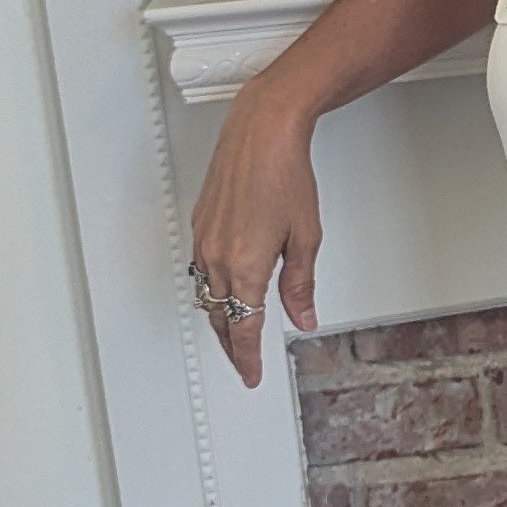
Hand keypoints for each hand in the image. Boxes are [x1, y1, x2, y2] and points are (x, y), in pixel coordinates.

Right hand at [186, 79, 322, 389]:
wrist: (262, 132)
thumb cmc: (285, 174)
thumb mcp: (306, 237)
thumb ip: (300, 284)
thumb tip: (301, 316)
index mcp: (245, 266)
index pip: (243, 328)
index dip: (248, 358)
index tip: (253, 374)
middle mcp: (218, 256)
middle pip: (221, 317)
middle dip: (232, 345)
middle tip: (245, 362)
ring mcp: (205, 239)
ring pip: (207, 295)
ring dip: (220, 318)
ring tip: (234, 335)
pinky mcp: (200, 223)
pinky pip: (201, 269)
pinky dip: (212, 289)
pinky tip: (224, 290)